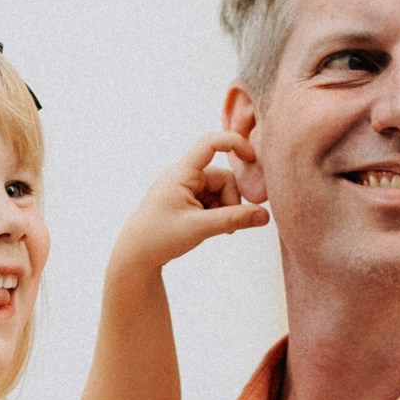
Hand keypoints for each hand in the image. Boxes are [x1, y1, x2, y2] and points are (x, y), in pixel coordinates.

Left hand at [107, 131, 268, 279]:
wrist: (135, 256)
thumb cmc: (159, 238)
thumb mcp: (200, 228)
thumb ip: (234, 220)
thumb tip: (264, 215)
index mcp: (181, 173)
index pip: (210, 144)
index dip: (234, 144)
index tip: (253, 158)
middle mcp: (183, 175)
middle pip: (223, 178)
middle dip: (231, 201)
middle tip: (229, 226)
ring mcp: (185, 187)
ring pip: (220, 191)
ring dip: (225, 210)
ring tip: (216, 230)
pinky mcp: (187, 200)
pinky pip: (212, 200)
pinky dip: (217, 213)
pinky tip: (209, 229)